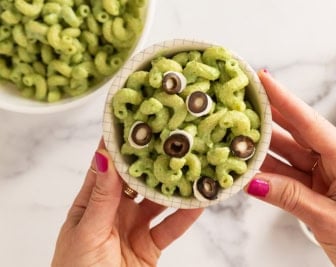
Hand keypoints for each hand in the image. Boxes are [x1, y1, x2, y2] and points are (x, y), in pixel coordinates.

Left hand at [52, 140, 202, 266]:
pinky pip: (172, 226)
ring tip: (193, 165)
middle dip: (153, 160)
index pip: (107, 166)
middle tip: (172, 138)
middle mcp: (115, 210)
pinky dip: (187, 215)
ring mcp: (135, 226)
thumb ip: (101, 198)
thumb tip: (103, 158)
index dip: (119, 144)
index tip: (136, 120)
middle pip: (138, 180)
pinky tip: (199, 201)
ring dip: (175, 186)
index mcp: (92, 203)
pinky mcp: (151, 244)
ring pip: (159, 200)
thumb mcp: (87, 232)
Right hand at [245, 70, 335, 266]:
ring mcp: (327, 176)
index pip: (310, 123)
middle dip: (270, 117)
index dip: (285, 100)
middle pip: (297, 134)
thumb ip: (290, 197)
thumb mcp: (329, 220)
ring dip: (265, 148)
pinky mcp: (319, 190)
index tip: (264, 79)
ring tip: (238, 134)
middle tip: (245, 101)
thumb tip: (253, 182)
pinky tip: (251, 167)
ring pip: (290, 155)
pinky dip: (270, 173)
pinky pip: (289, 176)